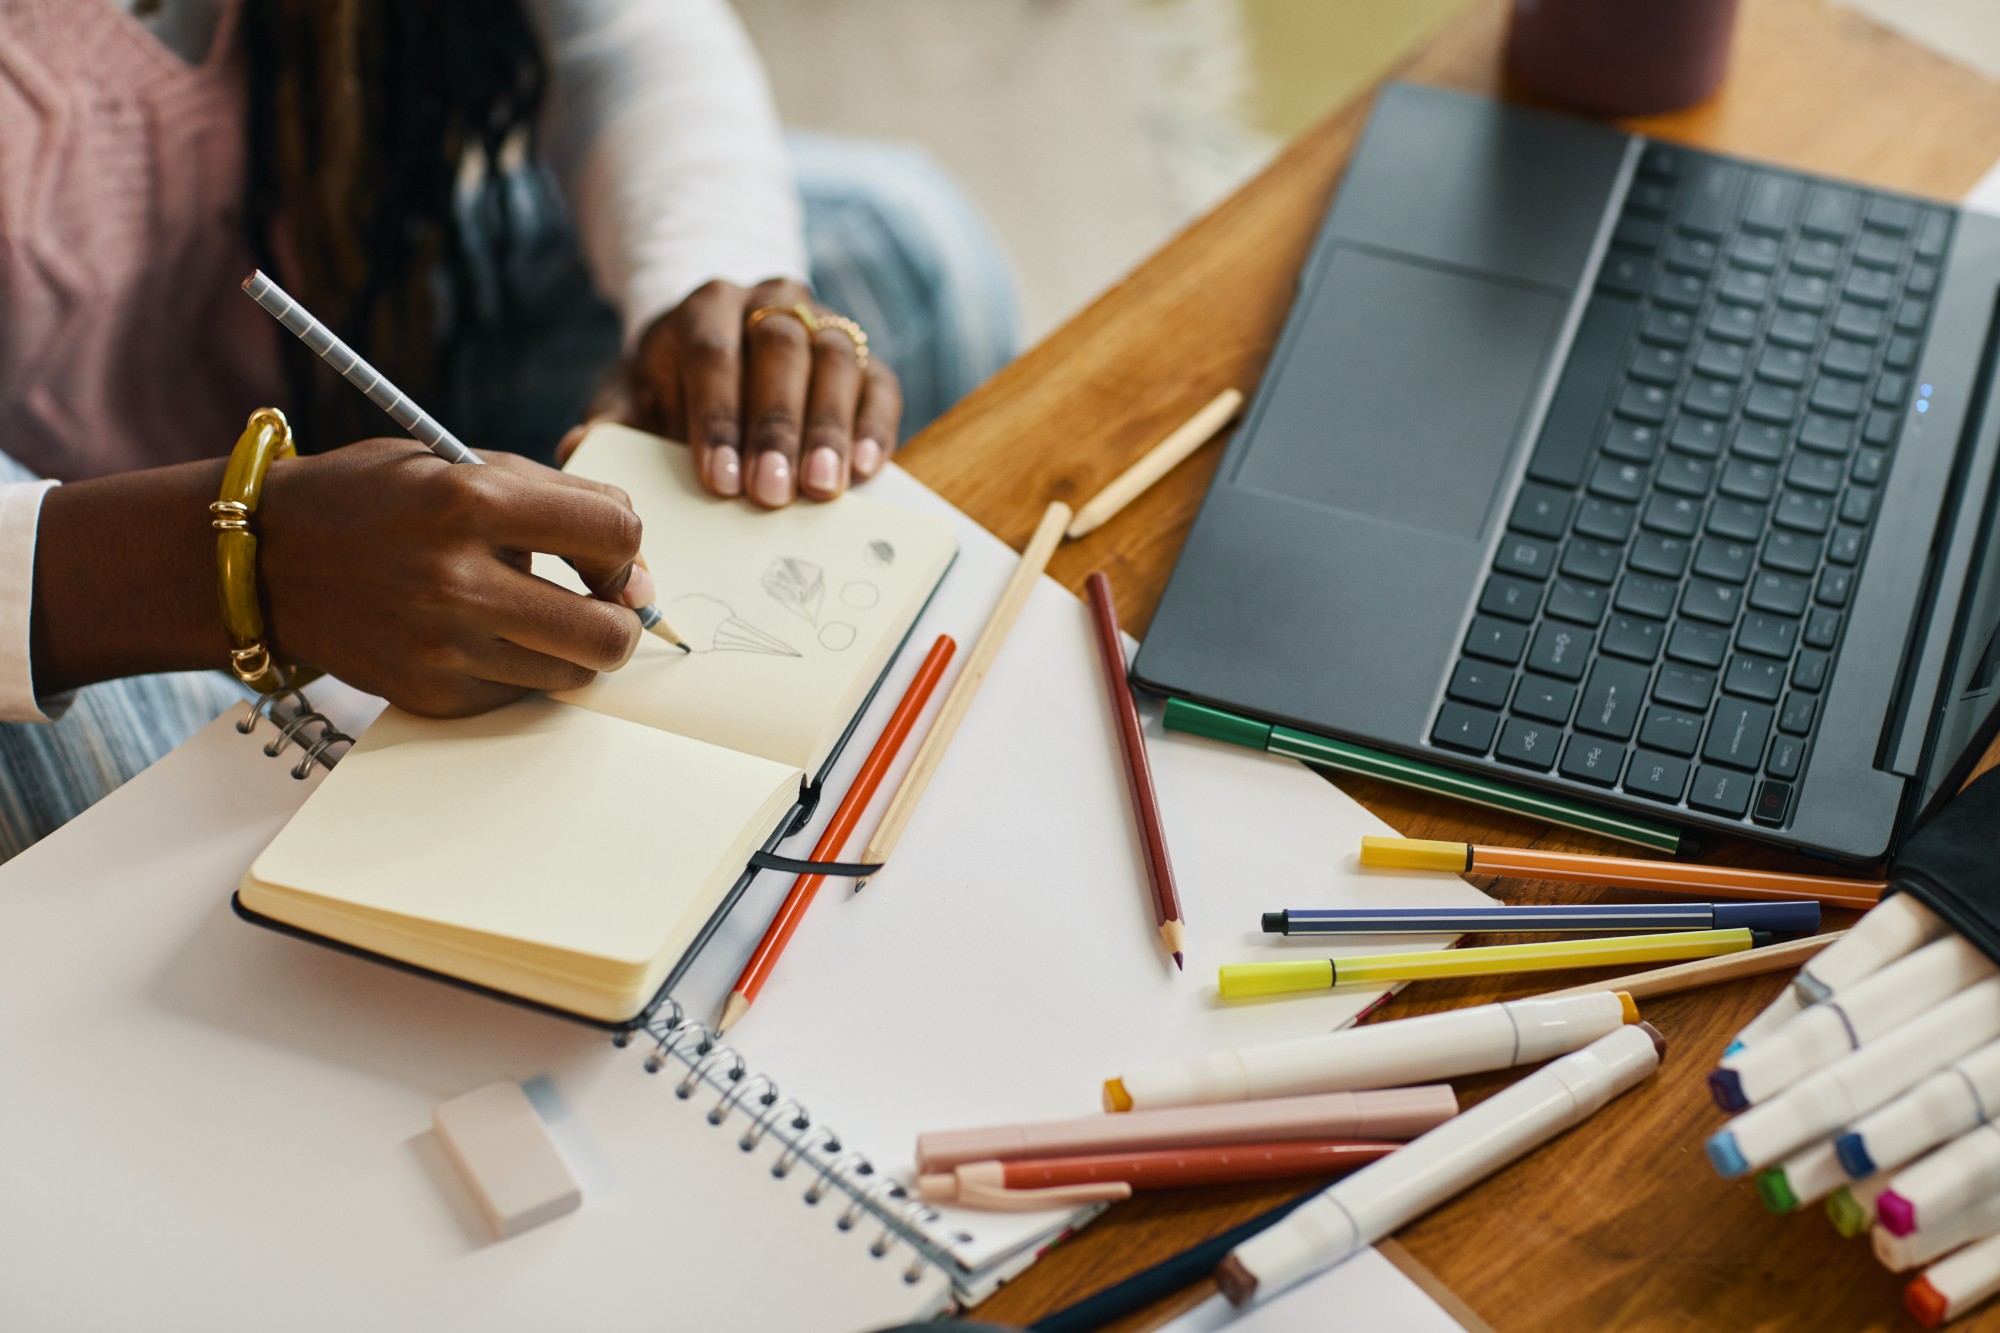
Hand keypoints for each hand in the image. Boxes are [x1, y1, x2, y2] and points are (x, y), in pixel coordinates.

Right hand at [253, 441, 654, 715]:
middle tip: (598, 604)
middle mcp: (458, 580)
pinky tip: (479, 636)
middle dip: (619, 618)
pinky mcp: (430, 694)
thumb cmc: (378, 501)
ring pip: (574, 674)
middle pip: (609, 633)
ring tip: (531, 615)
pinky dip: (517, 668)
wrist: (265, 559)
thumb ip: (558, 501)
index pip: (615, 532)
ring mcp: (442, 647)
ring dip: (570, 647)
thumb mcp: (462, 466)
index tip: (603, 552)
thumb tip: (636, 572)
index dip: (624, 545)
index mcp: (471, 501)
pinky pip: (519, 695)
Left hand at [570, 278, 901, 507]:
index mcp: (704, 306)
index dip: (718, 419)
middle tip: (773, 494)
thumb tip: (577, 447)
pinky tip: (865, 470)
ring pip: (835, 360)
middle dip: (776, 427)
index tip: (719, 481)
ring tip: (822, 488)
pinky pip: (879, 383)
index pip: (714, 353)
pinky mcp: (863, 354)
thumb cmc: (670, 386)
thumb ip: (611, 422)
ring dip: (829, 428)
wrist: (718, 349)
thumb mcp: (631, 397)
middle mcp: (768, 299)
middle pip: (781, 350)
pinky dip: (874, 426)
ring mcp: (822, 321)